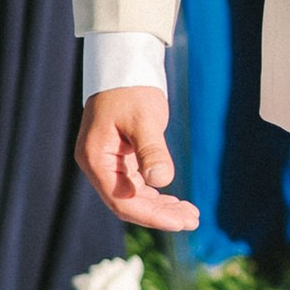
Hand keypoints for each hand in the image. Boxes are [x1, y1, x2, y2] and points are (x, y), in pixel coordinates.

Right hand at [75, 86, 197, 230]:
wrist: (125, 67)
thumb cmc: (131, 89)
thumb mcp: (144, 119)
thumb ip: (152, 150)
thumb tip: (161, 180)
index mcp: (96, 159)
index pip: (122, 201)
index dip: (152, 216)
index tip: (180, 222)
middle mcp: (98, 166)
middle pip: (129, 203)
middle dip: (161, 215)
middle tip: (193, 221)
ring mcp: (108, 164)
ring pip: (135, 197)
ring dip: (162, 208)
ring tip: (191, 215)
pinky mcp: (121, 160)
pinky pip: (138, 186)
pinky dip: (157, 195)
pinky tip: (177, 202)